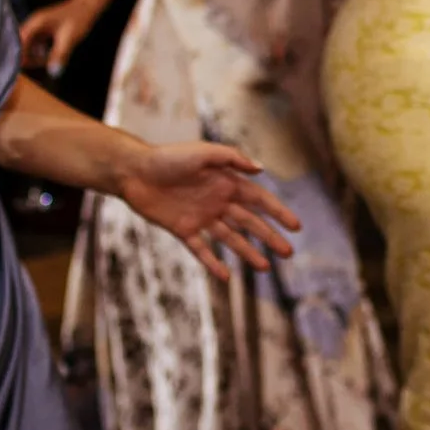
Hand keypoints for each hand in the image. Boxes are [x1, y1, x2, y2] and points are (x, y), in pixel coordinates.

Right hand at [21, 0, 100, 76]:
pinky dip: (39, 54)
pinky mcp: (42, 32)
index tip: (25, 70)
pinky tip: (49, 56)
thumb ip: (60, 55)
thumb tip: (53, 73)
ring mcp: (36, 28)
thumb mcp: (70, 39)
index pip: (19, 43)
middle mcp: (32, 24)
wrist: (87, 6)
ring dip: (33, 57)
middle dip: (27, 58)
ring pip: (26, 47)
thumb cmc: (79, 18)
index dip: (20, 57)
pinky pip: (34, 46)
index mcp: (36, 23)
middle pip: (20, 46)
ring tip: (48, 60)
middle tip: (43, 64)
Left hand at [114, 140, 299, 281]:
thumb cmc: (168, 157)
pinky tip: (226, 276)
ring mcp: (201, 217)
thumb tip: (261, 170)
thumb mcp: (203, 152)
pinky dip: (213, 262)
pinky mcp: (183, 229)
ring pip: (230, 239)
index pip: (259, 200)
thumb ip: (232, 158)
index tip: (296, 226)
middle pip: (250, 222)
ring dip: (248, 252)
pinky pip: (202, 249)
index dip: (278, 212)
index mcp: (226, 182)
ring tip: (265, 267)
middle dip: (270, 237)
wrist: (134, 171)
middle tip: (288, 253)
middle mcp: (217, 201)